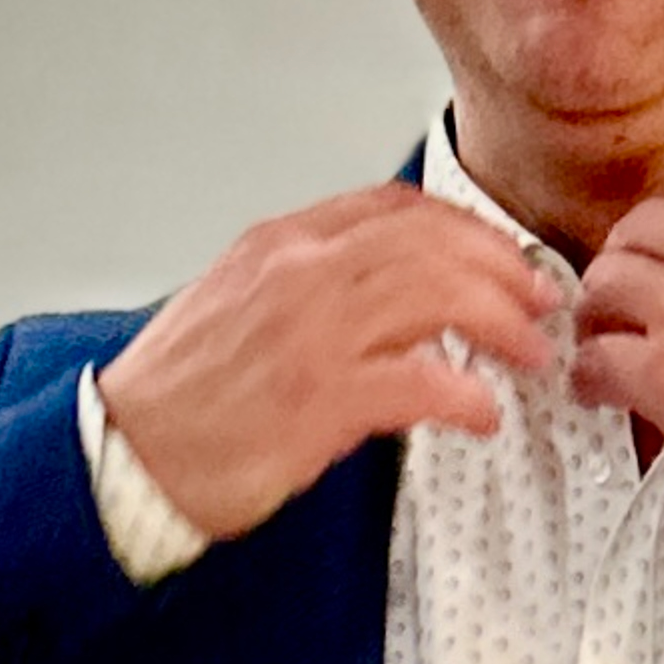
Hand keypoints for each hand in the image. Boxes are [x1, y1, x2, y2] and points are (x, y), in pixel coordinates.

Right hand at [97, 183, 558, 540]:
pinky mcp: (318, 401)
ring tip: (530, 355)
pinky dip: (466, 396)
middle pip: (433, 244)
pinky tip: (481, 414)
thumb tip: (388, 290)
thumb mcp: (238, 303)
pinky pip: (420, 383)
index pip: (397, 208)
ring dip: (502, 324)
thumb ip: (311, 283)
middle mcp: (298, 273)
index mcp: (280, 244)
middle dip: (505, 271)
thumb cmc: (179, 396)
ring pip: (438, 295)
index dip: (469, 230)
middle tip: (542, 305)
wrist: (121, 455)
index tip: (505, 258)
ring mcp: (309, 333)